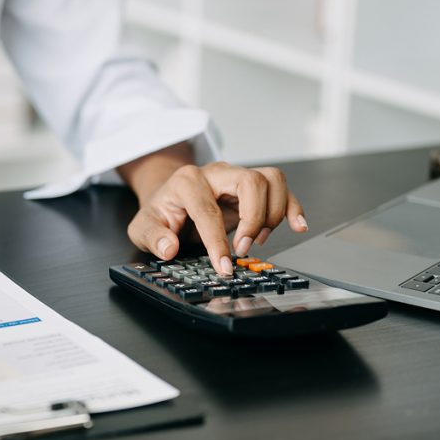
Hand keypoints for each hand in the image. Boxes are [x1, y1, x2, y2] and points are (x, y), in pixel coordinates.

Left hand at [124, 160, 307, 275]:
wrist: (168, 198)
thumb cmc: (160, 212)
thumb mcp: (143, 227)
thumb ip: (152, 236)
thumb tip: (168, 247)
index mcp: (187, 182)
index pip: (208, 209)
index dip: (217, 241)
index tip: (223, 266)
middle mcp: (216, 173)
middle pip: (250, 182)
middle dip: (253, 219)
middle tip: (243, 248)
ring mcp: (236, 177)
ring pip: (271, 179)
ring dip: (273, 213)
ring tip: (259, 239)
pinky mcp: (251, 187)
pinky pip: (280, 187)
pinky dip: (292, 206)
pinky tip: (297, 225)